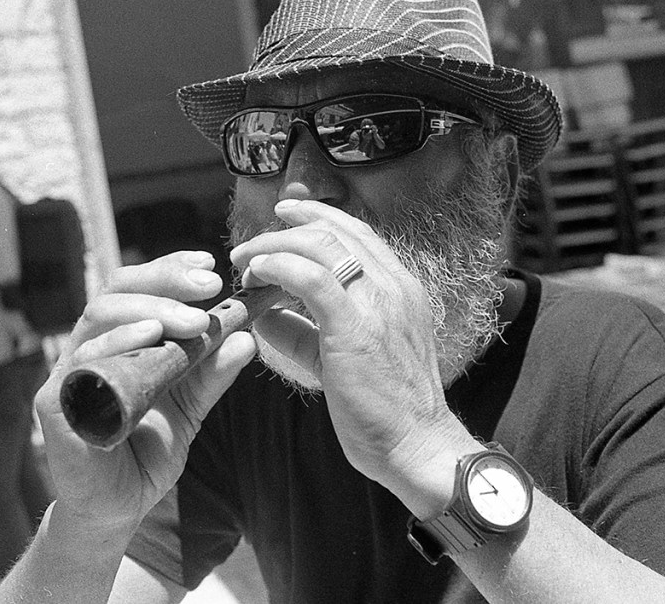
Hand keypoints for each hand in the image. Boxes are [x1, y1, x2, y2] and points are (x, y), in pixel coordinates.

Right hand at [33, 251, 255, 530]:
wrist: (116, 509)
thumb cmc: (146, 451)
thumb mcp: (190, 407)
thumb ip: (212, 373)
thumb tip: (246, 336)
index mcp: (117, 339)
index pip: (136, 287)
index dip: (169, 268)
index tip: (209, 265)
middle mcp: (88, 347)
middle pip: (116, 291)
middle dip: (164, 282)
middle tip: (210, 287)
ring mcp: (68, 373)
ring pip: (98, 318)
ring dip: (149, 310)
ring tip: (192, 319)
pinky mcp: (54, 404)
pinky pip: (81, 364)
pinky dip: (115, 345)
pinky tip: (149, 338)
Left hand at [229, 200, 466, 501]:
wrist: (418, 446)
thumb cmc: (386, 411)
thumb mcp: (347, 359)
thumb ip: (306, 334)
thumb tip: (264, 317)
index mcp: (400, 289)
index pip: (357, 234)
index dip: (317, 218)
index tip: (284, 217)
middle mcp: (395, 287)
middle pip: (336, 231)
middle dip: (287, 229)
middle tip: (251, 246)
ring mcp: (380, 304)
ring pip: (322, 246)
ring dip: (275, 246)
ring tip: (246, 262)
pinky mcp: (356, 328)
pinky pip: (311, 278)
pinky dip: (278, 267)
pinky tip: (258, 275)